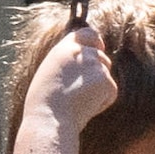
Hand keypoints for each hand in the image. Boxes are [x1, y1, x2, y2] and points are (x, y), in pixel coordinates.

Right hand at [23, 22, 116, 153]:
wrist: (50, 119)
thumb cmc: (43, 102)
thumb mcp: (49, 71)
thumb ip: (67, 60)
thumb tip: (82, 60)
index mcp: (64, 48)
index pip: (88, 34)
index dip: (95, 41)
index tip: (98, 48)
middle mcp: (82, 53)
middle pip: (101, 57)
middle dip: (97, 72)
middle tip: (79, 91)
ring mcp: (96, 66)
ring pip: (105, 75)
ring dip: (98, 87)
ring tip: (77, 100)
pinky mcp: (107, 82)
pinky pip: (111, 92)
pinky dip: (102, 102)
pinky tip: (85, 108)